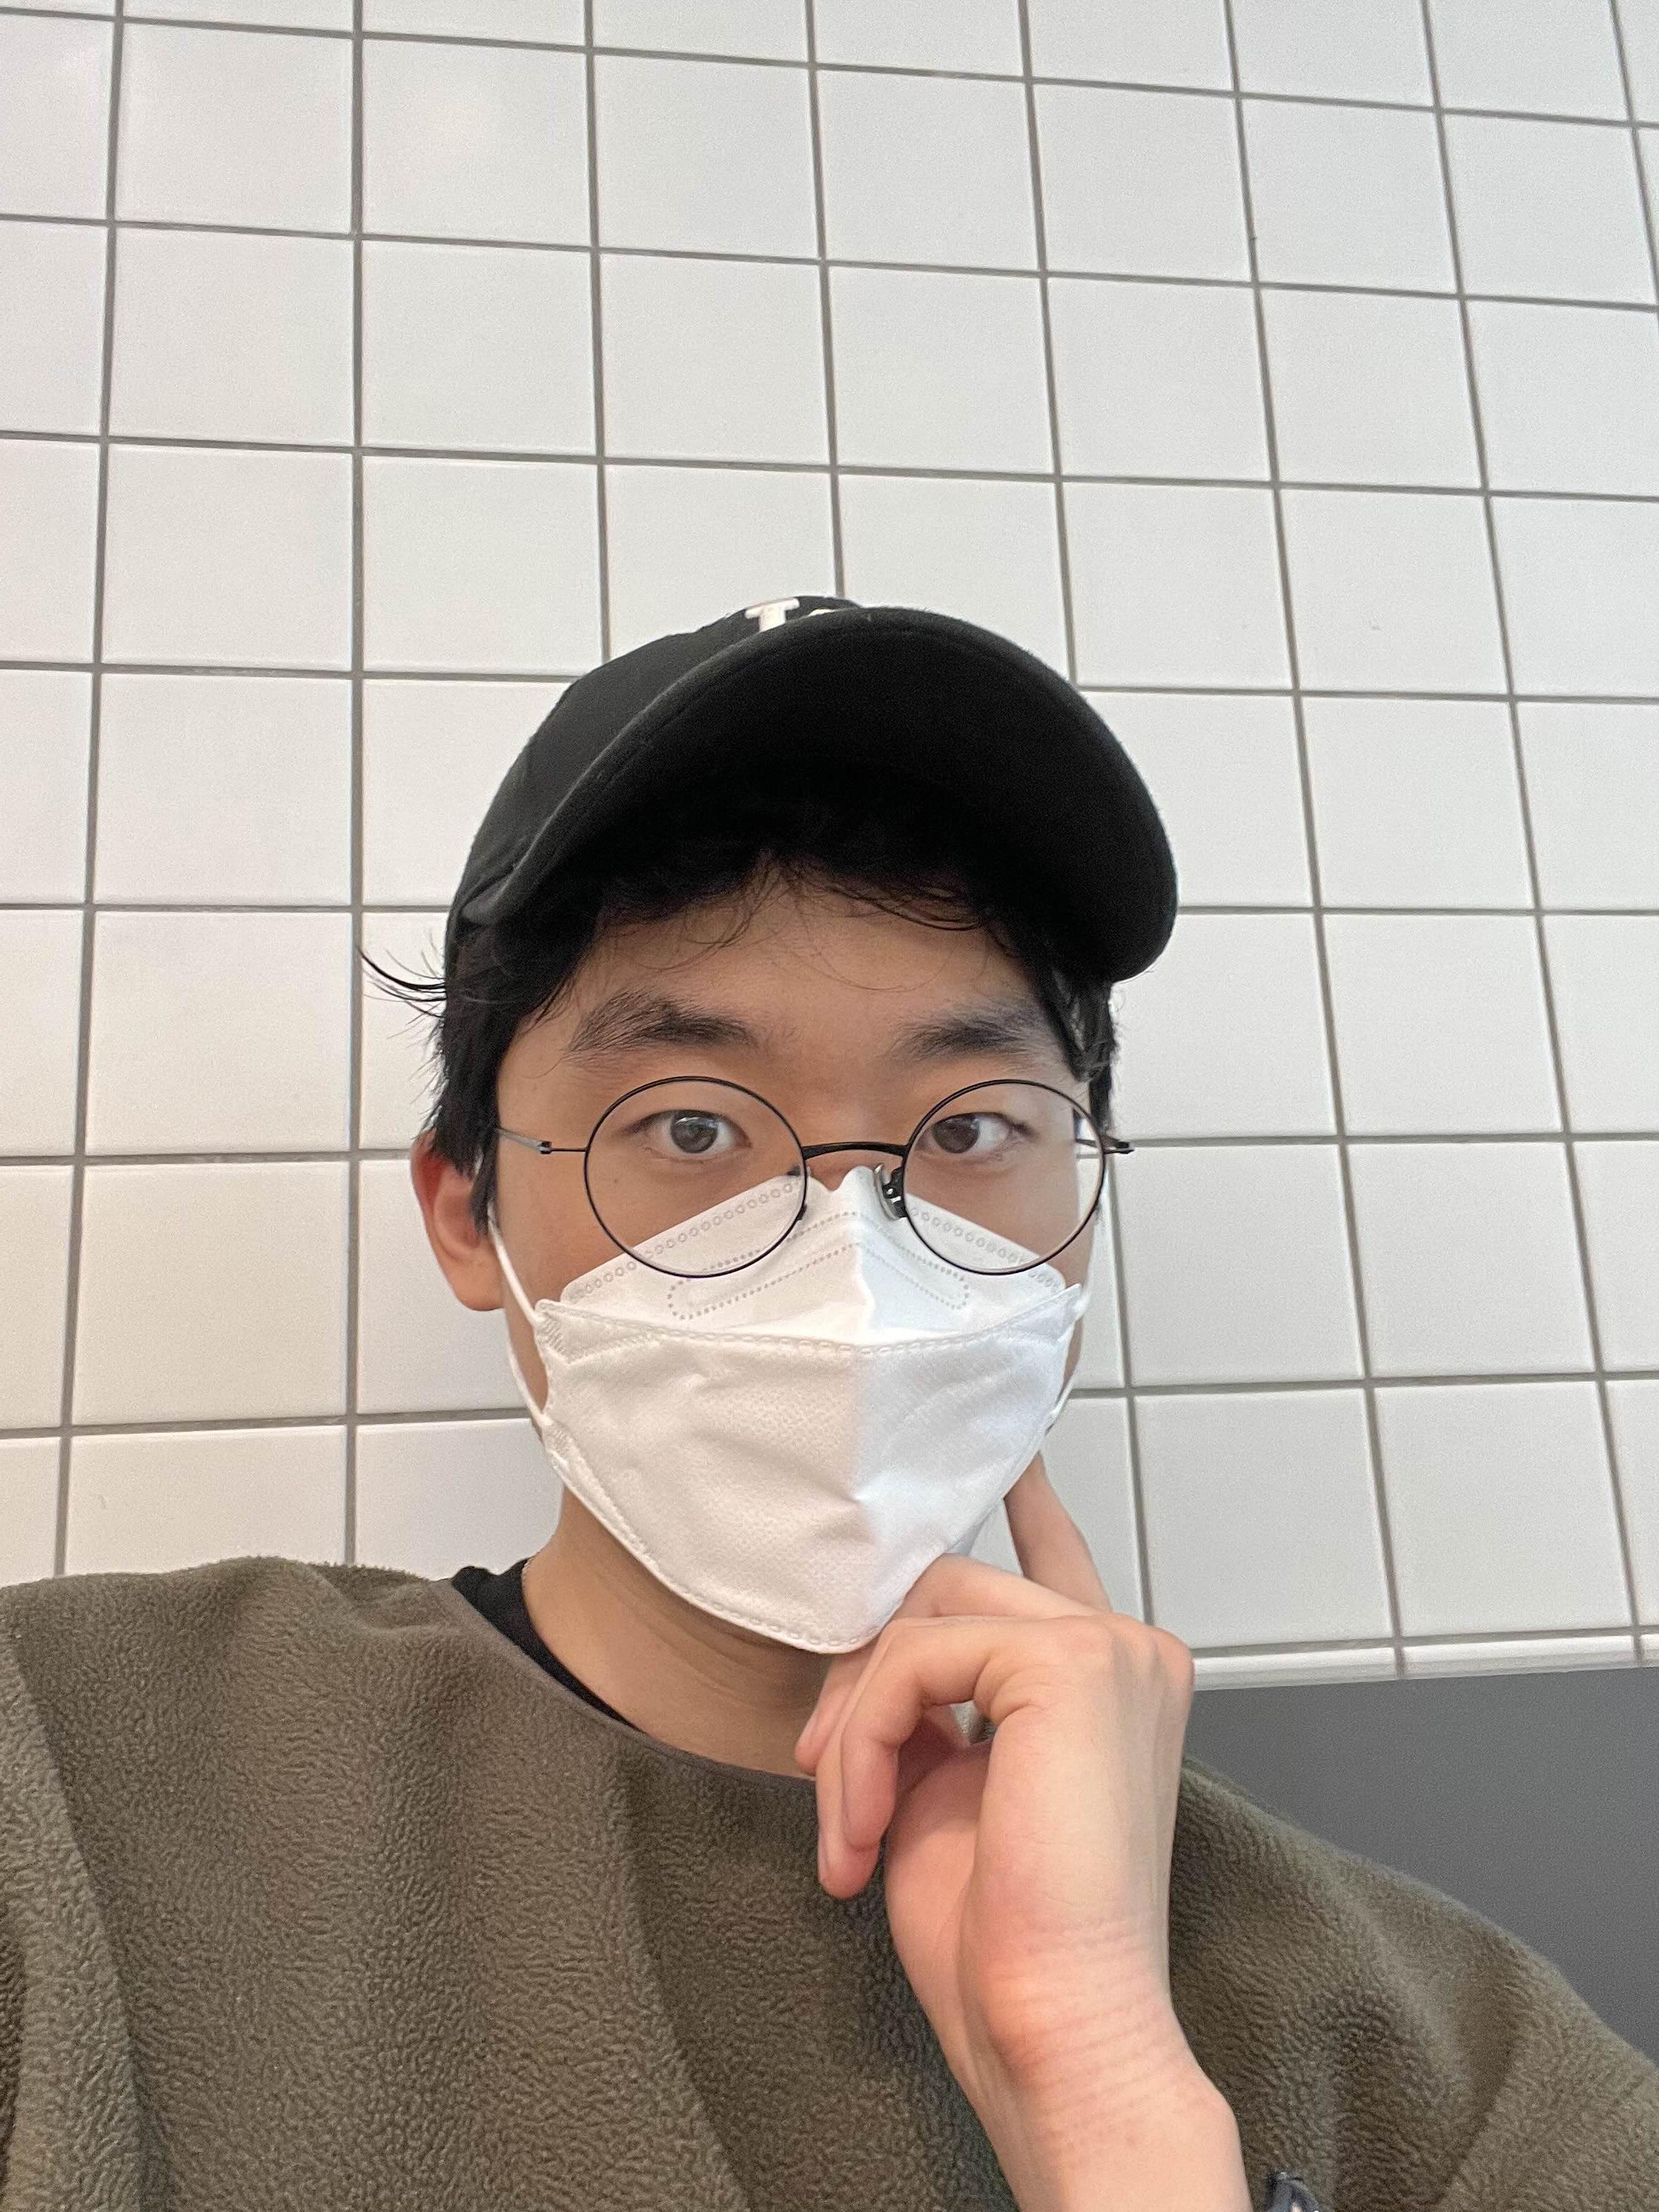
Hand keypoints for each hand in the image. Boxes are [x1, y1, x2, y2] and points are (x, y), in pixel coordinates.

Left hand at [794, 1454, 1243, 2203]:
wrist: (1057, 2028)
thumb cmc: (1007, 1942)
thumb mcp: (950, 1787)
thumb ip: (936, 1702)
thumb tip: (879, 1651)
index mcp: (1112, 1681)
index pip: (1054, 1557)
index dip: (1020, 1498)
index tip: (1005, 1446)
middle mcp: (1127, 1650)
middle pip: (943, 1592)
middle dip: (861, 1683)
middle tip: (824, 1784)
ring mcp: (1108, 1649)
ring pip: (919, 1618)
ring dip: (853, 1725)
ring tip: (843, 1825)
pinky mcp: (1068, 1662)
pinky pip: (914, 1657)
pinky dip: (863, 1738)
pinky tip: (858, 1826)